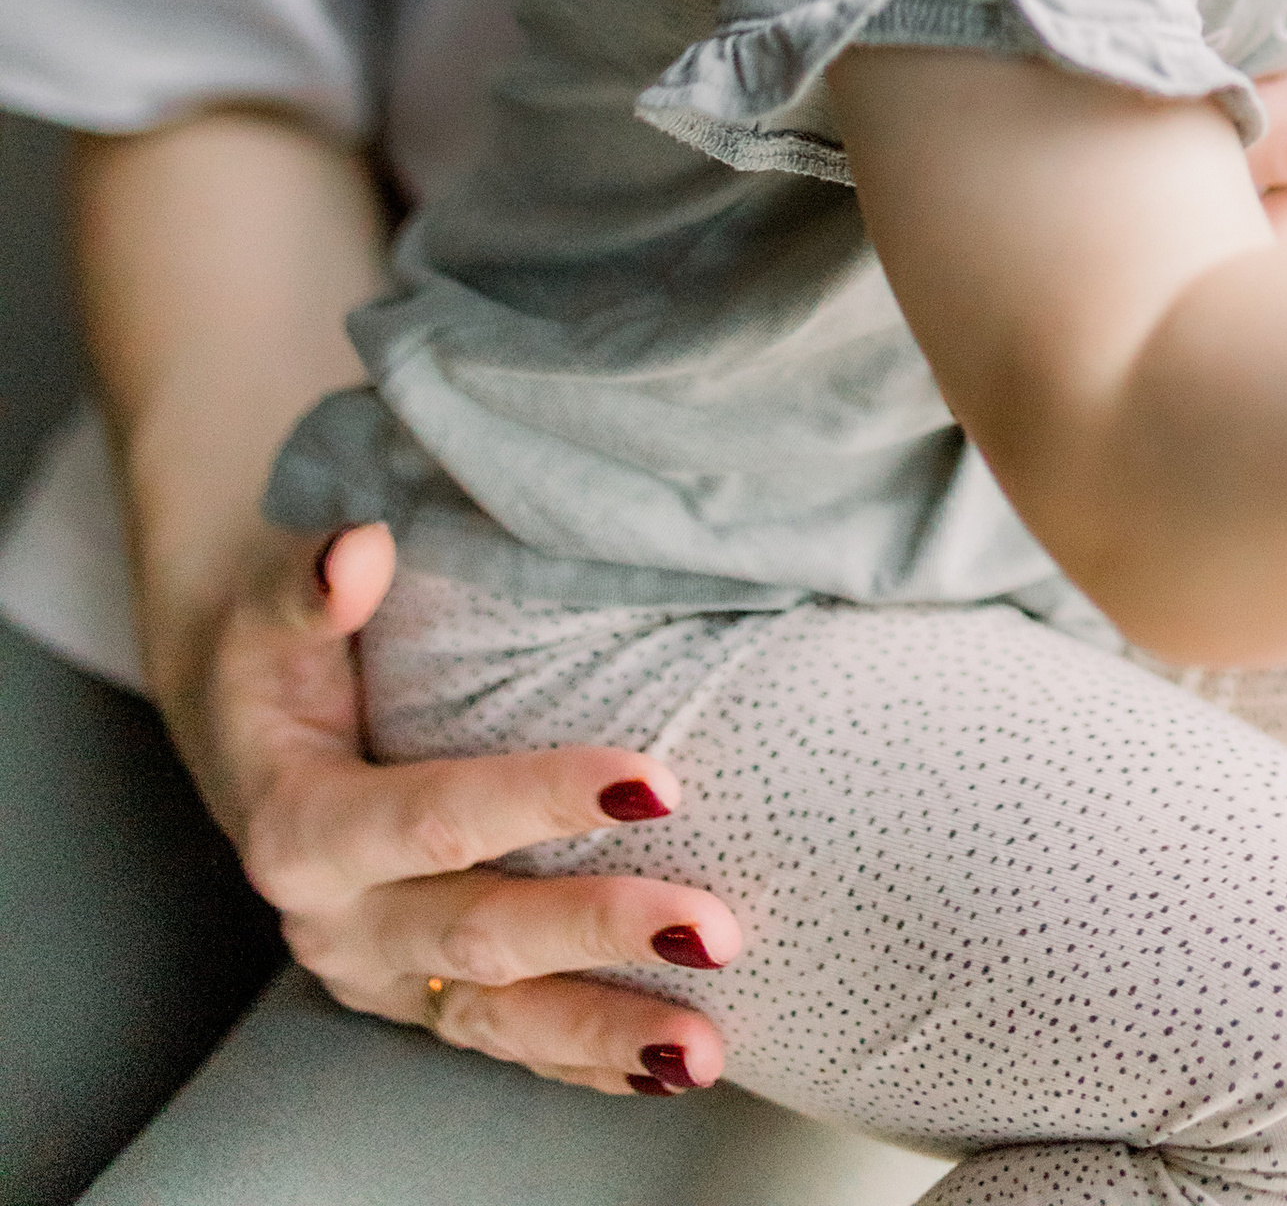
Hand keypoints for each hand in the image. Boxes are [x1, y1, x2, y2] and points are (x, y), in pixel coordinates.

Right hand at [182, 518, 738, 1098]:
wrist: (239, 716)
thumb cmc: (270, 648)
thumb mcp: (270, 608)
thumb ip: (312, 587)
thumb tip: (360, 549)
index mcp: (300, 829)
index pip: (436, 819)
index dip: (542, 801)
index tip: (654, 779)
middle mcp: (338, 922)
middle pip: (479, 936)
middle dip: (599, 932)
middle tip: (715, 928)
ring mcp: (380, 973)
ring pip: (499, 1019)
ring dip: (605, 1033)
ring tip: (707, 1046)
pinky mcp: (418, 995)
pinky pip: (505, 1040)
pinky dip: (584, 1060)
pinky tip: (666, 1068)